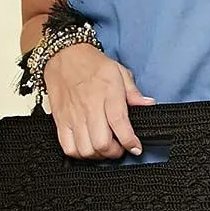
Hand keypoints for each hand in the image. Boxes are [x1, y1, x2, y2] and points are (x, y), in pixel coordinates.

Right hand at [43, 43, 155, 159]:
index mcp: (107, 94)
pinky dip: (79, 154)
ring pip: (86, 149)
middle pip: (102, 143)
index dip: (130, 141)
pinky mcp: (61, 121)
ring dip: (98, 155)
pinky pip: (68, 147)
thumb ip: (134, 92)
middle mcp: (89, 107)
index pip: (120, 124)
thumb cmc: (92, 64)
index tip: (136, 148)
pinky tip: (87, 148)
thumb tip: (149, 104)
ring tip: (104, 148)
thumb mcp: (119, 72)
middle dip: (115, 152)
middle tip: (120, 148)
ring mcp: (73, 116)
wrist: (63, 55)